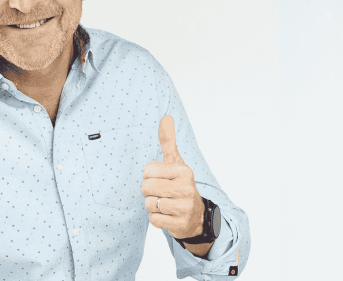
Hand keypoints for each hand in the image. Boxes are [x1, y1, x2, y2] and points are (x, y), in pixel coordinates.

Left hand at [142, 115, 203, 239]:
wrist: (196, 215)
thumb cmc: (180, 185)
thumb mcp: (175, 162)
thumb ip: (168, 141)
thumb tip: (166, 117)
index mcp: (184, 171)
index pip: (147, 170)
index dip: (150, 176)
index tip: (162, 179)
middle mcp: (186, 188)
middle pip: (146, 187)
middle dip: (150, 191)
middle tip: (162, 193)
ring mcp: (184, 207)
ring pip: (149, 204)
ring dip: (153, 205)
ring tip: (166, 204)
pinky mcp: (180, 224)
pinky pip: (153, 220)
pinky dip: (157, 218)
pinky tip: (168, 215)